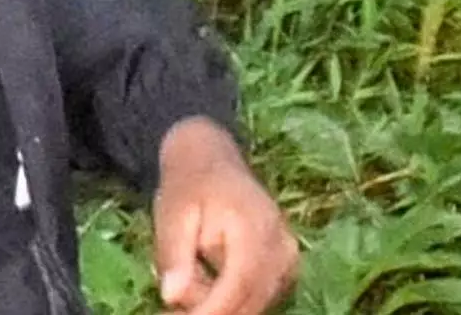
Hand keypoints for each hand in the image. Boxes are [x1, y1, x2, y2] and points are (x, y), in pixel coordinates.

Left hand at [152, 120, 298, 314]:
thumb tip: (172, 296)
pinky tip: (207, 283)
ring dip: (222, 305)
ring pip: (257, 303)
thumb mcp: (171, 214)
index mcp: (254, 224)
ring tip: (188, 282)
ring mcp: (290, 257)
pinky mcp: (287, 267)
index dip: (212, 310)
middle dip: (213, 311)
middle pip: (252, 300)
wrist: (211, 160)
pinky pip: (261, 297)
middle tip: (174, 309)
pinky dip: (233, 300)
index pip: (240, 283)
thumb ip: (173, 254)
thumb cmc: (189, 186)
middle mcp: (282, 243)